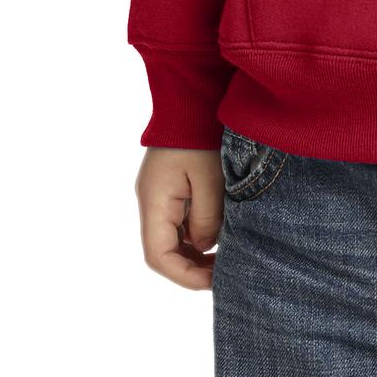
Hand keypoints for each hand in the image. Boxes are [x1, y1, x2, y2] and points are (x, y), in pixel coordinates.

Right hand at [134, 147, 224, 289]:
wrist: (191, 96)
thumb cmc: (201, 134)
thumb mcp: (210, 177)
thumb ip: (207, 216)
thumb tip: (205, 246)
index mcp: (154, 200)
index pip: (158, 255)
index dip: (184, 275)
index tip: (214, 281)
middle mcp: (150, 200)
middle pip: (163, 250)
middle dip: (191, 268)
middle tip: (224, 273)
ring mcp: (158, 194)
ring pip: (171, 238)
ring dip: (194, 253)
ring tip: (225, 258)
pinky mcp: (170, 186)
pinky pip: (178, 221)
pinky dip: (195, 235)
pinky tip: (218, 235)